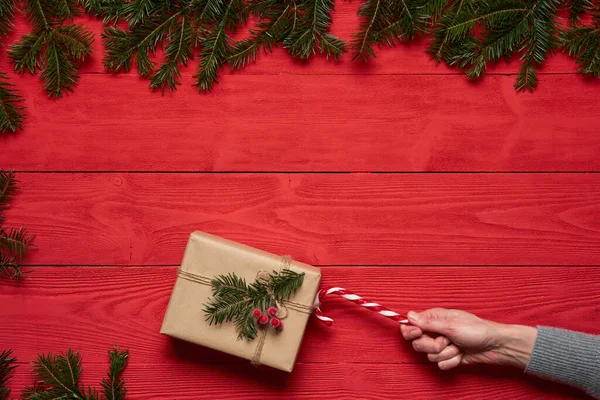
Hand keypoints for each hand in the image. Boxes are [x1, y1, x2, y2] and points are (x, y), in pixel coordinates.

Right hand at [400, 308, 536, 370]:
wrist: (495, 346)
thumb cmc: (476, 330)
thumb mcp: (450, 325)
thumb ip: (428, 323)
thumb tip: (408, 316)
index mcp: (434, 318)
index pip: (410, 325)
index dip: (410, 331)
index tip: (419, 333)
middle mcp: (435, 331)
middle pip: (417, 343)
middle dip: (432, 345)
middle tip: (446, 341)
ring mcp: (441, 345)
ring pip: (429, 356)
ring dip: (446, 353)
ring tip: (458, 346)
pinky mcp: (448, 357)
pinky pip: (440, 365)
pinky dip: (452, 361)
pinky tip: (461, 355)